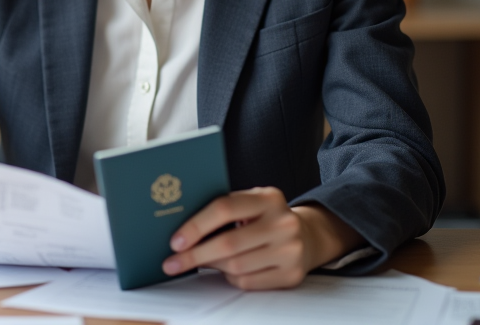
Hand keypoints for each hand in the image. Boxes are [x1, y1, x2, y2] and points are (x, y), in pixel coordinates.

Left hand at [161, 187, 361, 289]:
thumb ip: (224, 208)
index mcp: (269, 198)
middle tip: (173, 262)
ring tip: (199, 262)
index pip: (224, 208)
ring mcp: (290, 250)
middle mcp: (283, 222)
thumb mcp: (251, 203)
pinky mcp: (292, 275)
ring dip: (211, 266)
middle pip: (228, 243)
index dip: (196, 225)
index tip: (175, 240)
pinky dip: (231, 278)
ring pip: (236, 266)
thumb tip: (181, 229)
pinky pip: (248, 282)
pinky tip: (226, 270)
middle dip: (195, 255)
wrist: (307, 236)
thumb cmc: (266, 218)